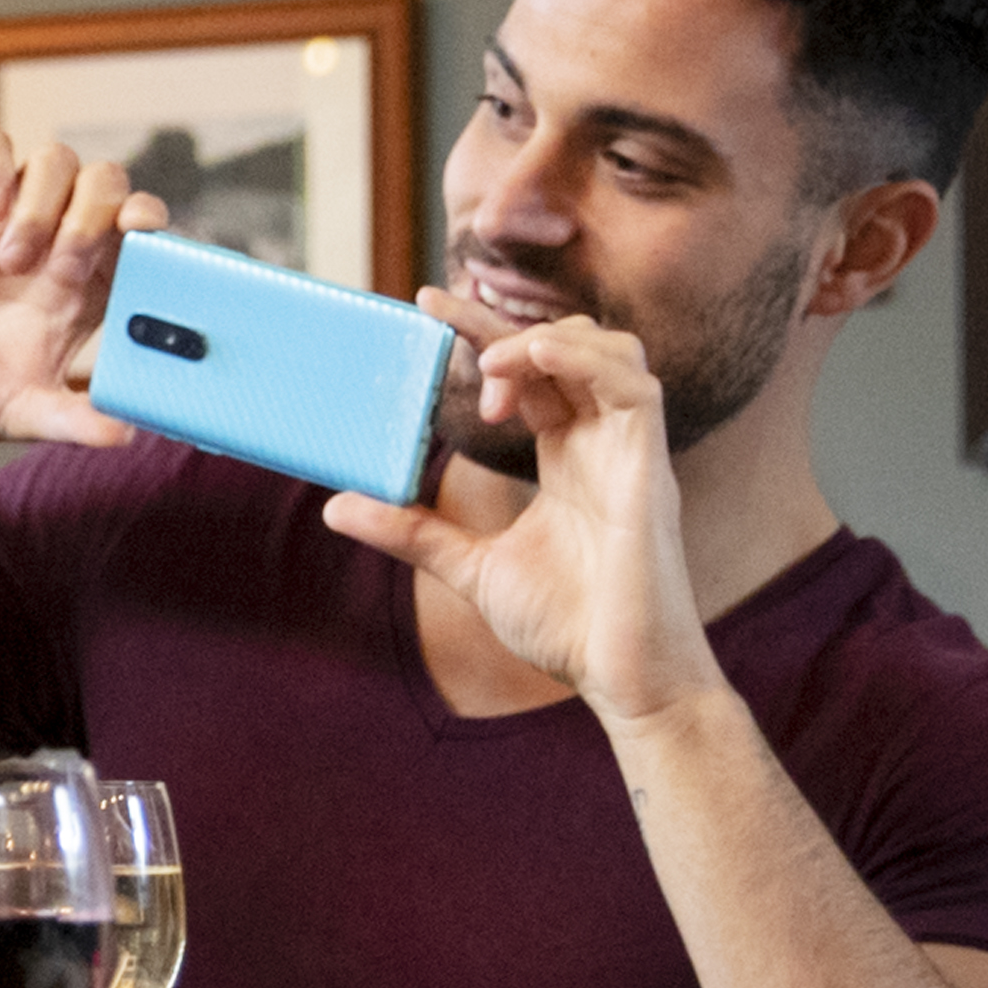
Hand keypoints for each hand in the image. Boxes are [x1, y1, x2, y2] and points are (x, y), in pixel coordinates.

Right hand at [0, 132, 139, 450]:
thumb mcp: (18, 413)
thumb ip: (70, 421)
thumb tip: (126, 435)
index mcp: (87, 288)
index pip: (140, 234)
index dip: (152, 225)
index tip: (145, 236)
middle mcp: (56, 242)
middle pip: (106, 184)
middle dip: (93, 217)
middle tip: (59, 268)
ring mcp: (7, 216)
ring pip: (56, 160)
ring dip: (45, 202)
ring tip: (10, 257)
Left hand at [334, 315, 709, 724]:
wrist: (622, 681)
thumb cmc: (568, 627)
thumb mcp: (470, 567)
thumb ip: (413, 531)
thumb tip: (338, 506)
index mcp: (571, 458)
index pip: (533, 373)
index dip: (486, 335)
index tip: (430, 307)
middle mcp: (604, 444)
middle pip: (568, 348)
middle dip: (504, 325)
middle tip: (440, 316)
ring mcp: (631, 454)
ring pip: (614, 350)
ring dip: (546, 339)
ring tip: (488, 364)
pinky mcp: (649, 471)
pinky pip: (635, 389)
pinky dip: (585, 360)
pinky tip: (530, 363)